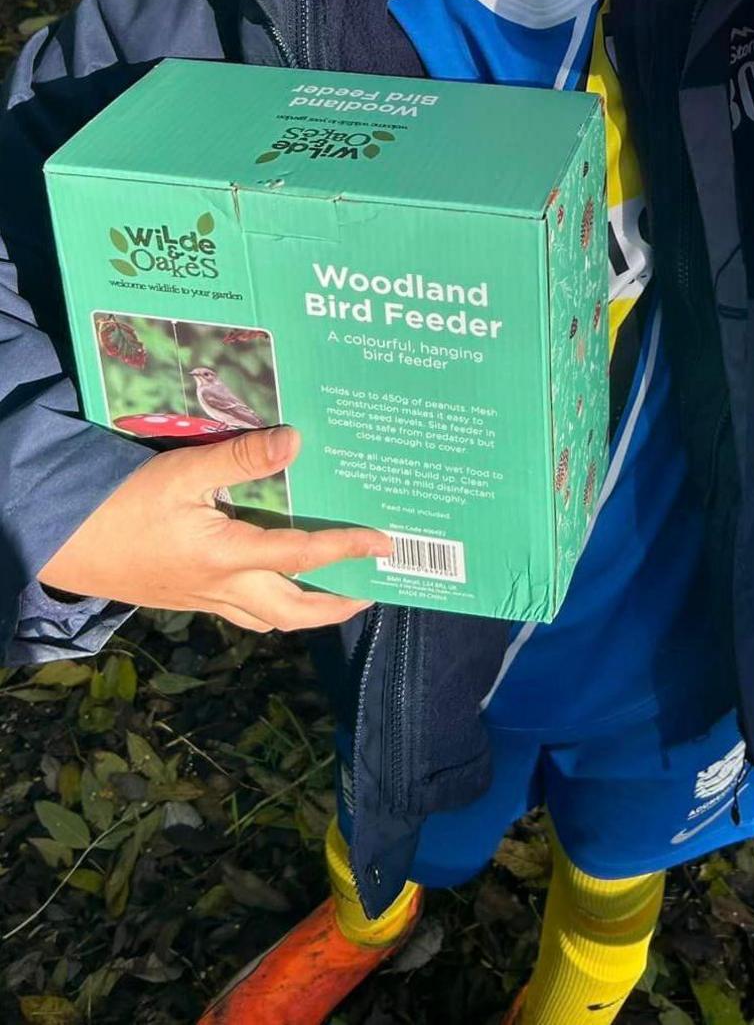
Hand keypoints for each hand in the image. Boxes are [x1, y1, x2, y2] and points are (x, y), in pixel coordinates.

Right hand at [37, 425, 391, 633]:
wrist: (63, 543)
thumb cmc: (121, 505)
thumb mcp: (182, 471)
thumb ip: (240, 458)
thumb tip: (296, 442)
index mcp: (228, 557)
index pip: (303, 555)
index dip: (348, 549)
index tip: (384, 543)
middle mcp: (223, 587)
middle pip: (293, 611)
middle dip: (337, 606)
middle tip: (372, 588)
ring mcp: (204, 598)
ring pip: (269, 618)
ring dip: (308, 611)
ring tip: (338, 593)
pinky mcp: (187, 598)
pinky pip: (243, 611)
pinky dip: (273, 604)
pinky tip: (278, 583)